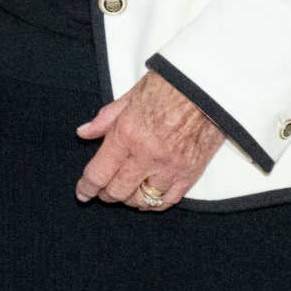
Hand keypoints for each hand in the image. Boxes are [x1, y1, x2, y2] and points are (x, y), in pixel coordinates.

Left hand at [76, 71, 229, 208]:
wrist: (207, 88)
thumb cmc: (168, 87)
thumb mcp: (129, 98)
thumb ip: (105, 119)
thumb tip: (84, 132)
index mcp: (128, 134)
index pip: (99, 172)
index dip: (87, 187)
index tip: (83, 193)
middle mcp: (147, 155)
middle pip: (118, 190)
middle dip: (106, 194)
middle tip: (102, 191)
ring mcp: (170, 167)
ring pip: (142, 199)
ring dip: (129, 199)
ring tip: (126, 192)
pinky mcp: (190, 173)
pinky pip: (168, 201)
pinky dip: (154, 202)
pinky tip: (148, 196)